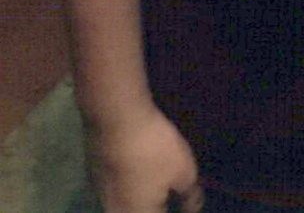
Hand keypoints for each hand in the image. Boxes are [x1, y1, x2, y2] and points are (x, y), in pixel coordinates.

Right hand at [84, 103, 202, 212]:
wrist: (115, 117)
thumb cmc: (153, 149)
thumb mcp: (184, 170)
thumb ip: (189, 195)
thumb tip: (193, 208)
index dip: (175, 210)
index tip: (183, 203)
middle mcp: (114, 211)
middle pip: (140, 212)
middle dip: (156, 206)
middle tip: (171, 195)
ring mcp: (100, 193)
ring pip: (124, 204)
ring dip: (140, 197)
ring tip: (157, 181)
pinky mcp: (93, 173)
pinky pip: (116, 188)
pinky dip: (128, 183)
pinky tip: (139, 168)